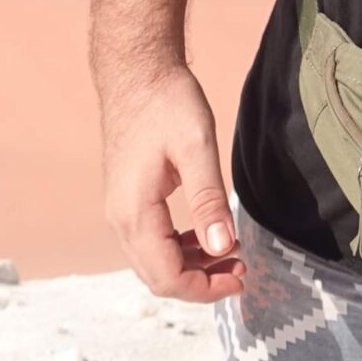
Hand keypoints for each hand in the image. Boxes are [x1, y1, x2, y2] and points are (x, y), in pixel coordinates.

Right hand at [100, 61, 246, 303]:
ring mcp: (120, 209)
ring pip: (153, 260)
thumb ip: (209, 199)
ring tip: (230, 253)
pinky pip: (151, 240)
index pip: (166, 277)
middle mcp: (120, 218)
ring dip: (191, 266)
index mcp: (134, 212)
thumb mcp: (196, 146)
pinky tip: (206, 235)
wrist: (136, 72)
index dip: (205, 288)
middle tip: (241, 268)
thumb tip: (222, 247)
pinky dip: (179, 247)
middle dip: (200, 282)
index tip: (241, 277)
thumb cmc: (166, 102)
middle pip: (157, 276)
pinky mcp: (127, 199)